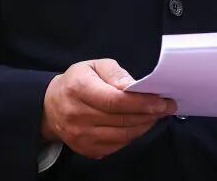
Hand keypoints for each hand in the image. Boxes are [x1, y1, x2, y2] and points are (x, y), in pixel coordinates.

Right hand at [40, 58, 176, 158]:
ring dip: (143, 126)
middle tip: (166, 107)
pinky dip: (131, 136)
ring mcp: (80, 136)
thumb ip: (115, 74)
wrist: (50, 106)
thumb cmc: (77, 81)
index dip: (141, 103)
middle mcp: (77, 115)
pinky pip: (116, 146)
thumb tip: (134, 87)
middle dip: (148, 114)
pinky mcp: (85, 149)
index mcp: (79, 89)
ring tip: (155, 115)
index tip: (161, 101)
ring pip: (122, 136)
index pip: (115, 101)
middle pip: (121, 120)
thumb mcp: (94, 66)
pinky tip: (138, 125)